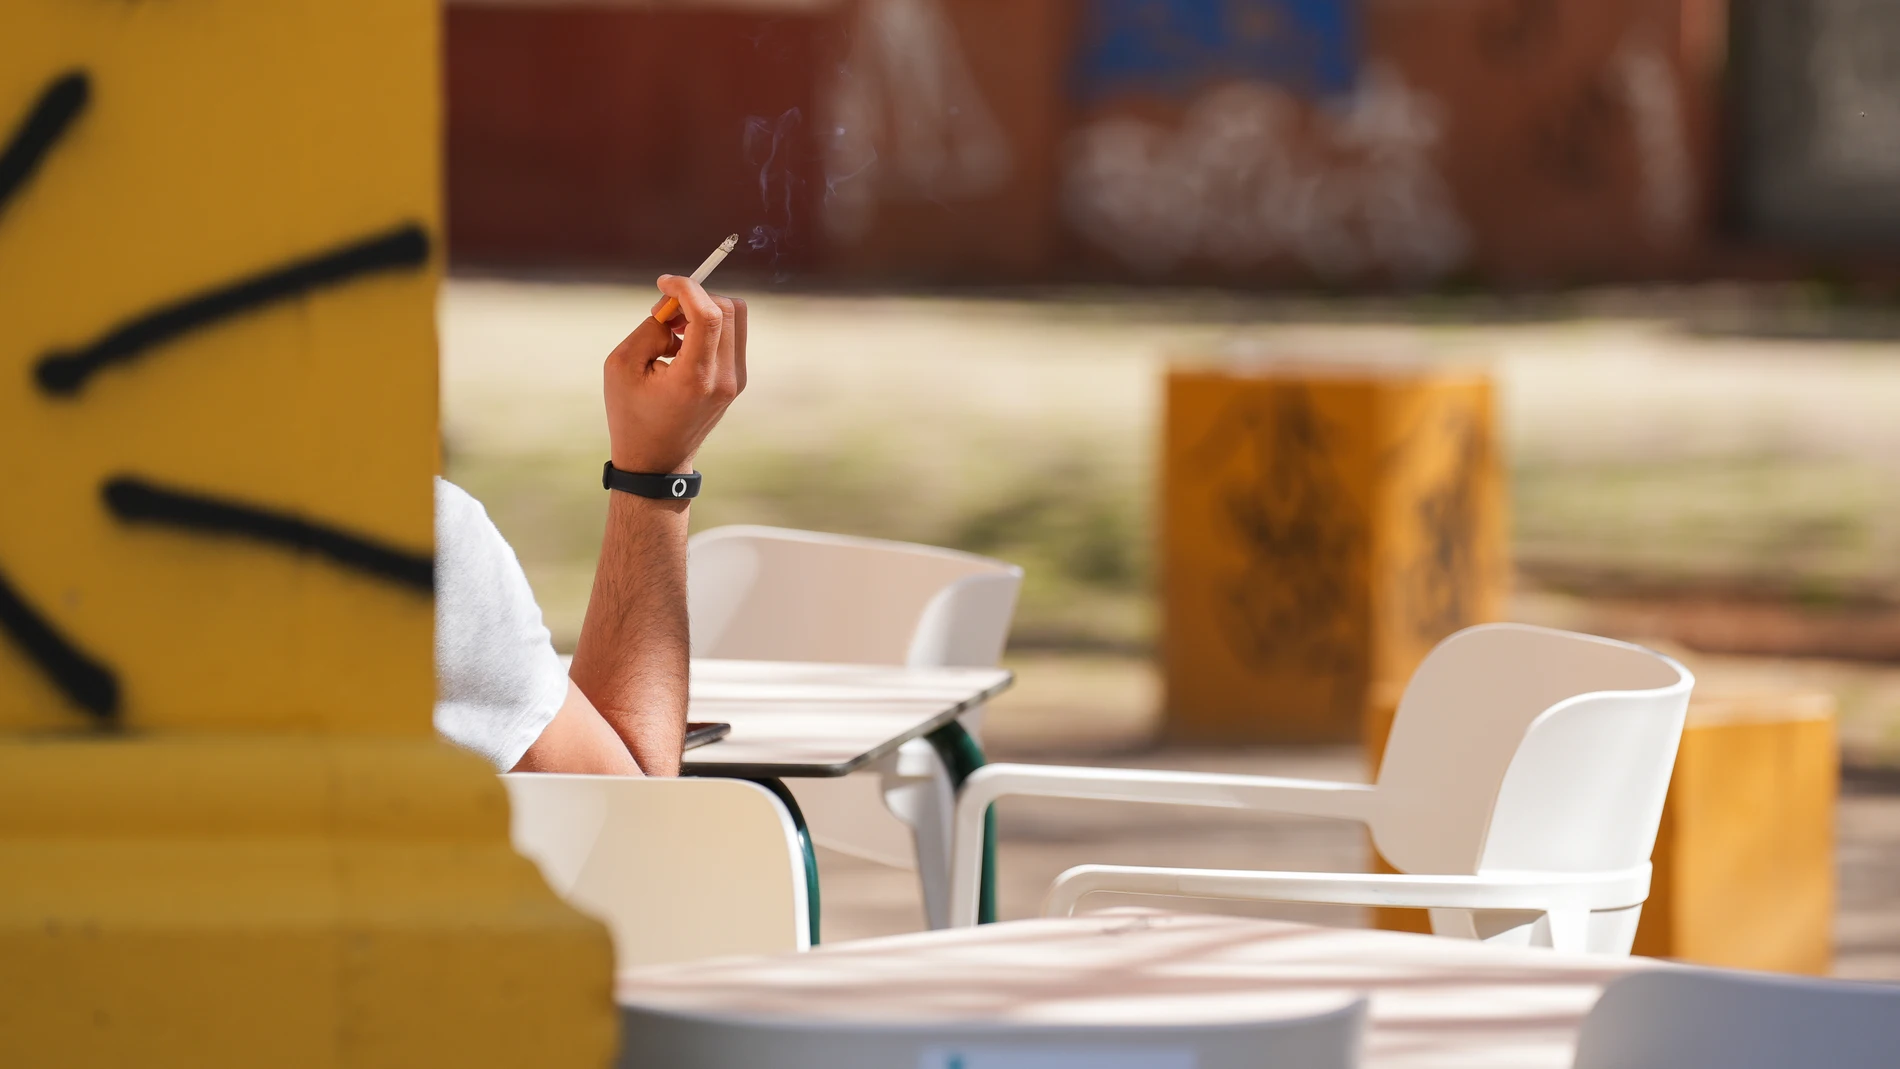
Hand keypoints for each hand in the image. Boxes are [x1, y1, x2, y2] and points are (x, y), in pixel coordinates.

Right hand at [603, 275, 746, 475]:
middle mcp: (724, 378)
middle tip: (663, 314)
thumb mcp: (622, 366)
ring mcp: (735, 380)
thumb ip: (649, 328)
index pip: (709, 315)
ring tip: (671, 332)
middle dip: (695, 298)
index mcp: (695, 377)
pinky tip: (680, 346)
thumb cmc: (632, 415)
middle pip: (728, 308)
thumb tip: (674, 308)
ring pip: (735, 318)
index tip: (664, 283)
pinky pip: (731, 335)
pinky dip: (708, 327)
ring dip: (703, 311)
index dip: (687, 288)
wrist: (656, 462)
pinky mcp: (735, 380)